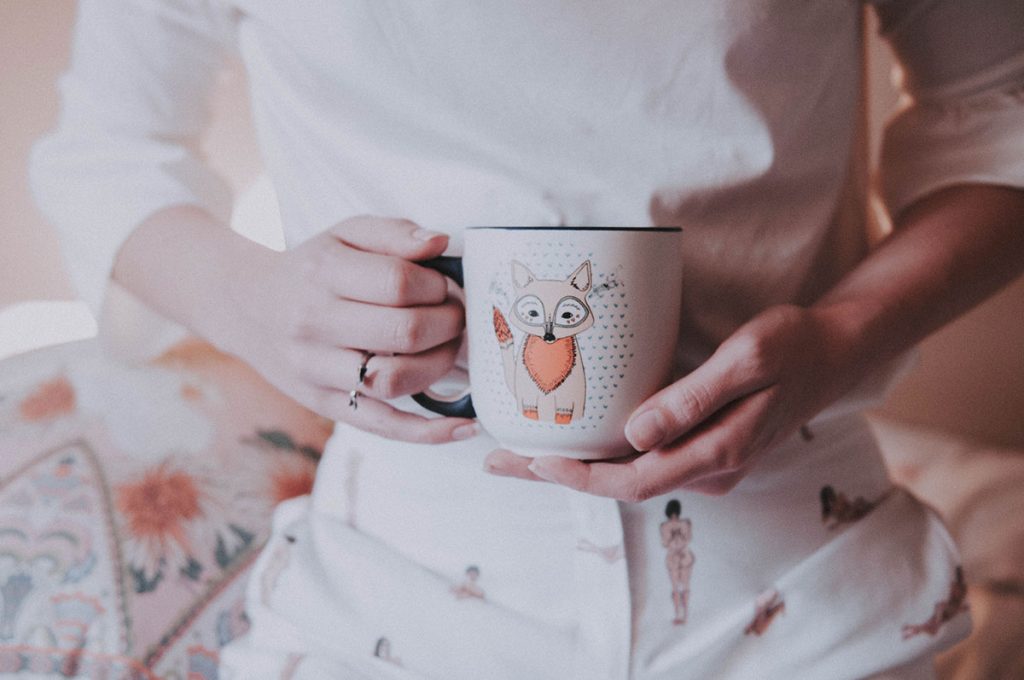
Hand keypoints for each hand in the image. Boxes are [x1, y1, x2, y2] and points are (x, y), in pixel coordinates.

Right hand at [214, 215, 476, 442]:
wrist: (248, 308)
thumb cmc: (312, 269)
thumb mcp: (346, 235)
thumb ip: (395, 233)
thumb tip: (440, 243)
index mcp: (323, 274)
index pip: (398, 282)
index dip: (437, 286)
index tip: (444, 286)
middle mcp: (315, 323)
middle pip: (403, 331)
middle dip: (448, 323)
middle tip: (456, 316)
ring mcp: (317, 370)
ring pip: (395, 379)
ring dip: (441, 365)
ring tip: (450, 348)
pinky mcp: (326, 405)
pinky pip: (383, 425)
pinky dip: (429, 432)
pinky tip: (464, 427)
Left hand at [484, 304, 861, 499]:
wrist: (837, 350)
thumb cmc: (793, 345)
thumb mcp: (747, 359)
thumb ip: (692, 399)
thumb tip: (636, 434)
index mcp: (718, 452)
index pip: (634, 480)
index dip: (578, 476)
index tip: (531, 459)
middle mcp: (708, 468)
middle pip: (620, 484)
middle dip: (557, 474)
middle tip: (496, 459)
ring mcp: (707, 461)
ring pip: (628, 472)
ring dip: (575, 464)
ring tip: (518, 447)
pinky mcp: (704, 446)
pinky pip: (644, 457)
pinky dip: (602, 451)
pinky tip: (574, 436)